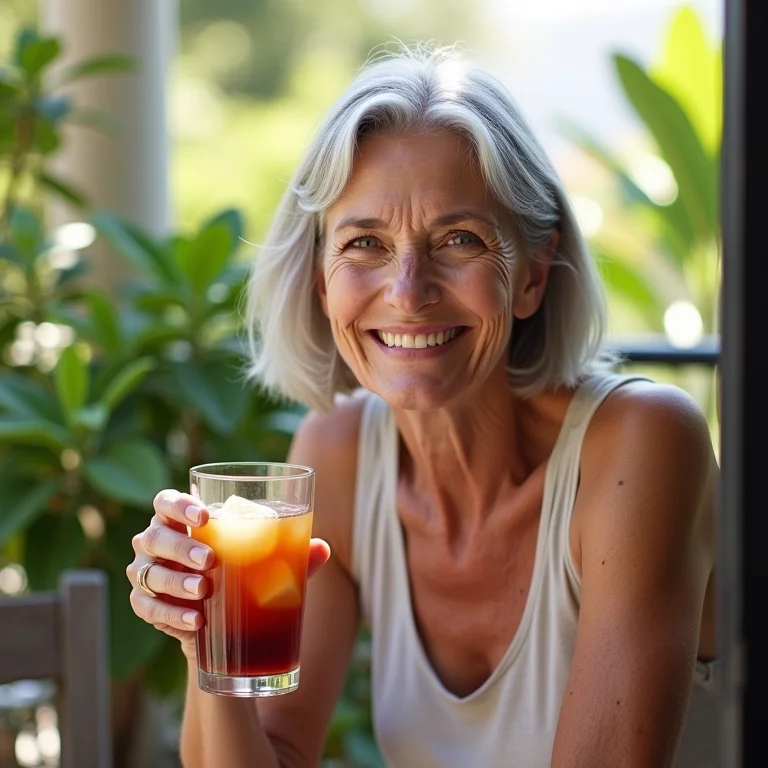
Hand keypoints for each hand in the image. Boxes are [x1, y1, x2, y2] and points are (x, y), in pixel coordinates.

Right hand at [126, 489, 330, 658]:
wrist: (223, 621)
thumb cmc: (242, 572)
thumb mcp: (264, 560)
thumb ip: (290, 552)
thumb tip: (323, 548)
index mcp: (180, 519)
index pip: (166, 501)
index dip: (179, 505)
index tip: (206, 517)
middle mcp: (156, 541)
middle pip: (156, 536)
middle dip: (182, 548)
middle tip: (210, 561)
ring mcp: (146, 573)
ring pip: (149, 573)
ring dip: (176, 582)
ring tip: (204, 591)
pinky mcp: (145, 605)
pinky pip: (148, 607)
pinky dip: (171, 614)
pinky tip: (196, 620)